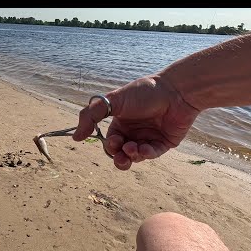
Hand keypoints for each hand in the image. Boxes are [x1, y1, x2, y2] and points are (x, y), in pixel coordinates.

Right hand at [73, 75, 198, 169]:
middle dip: (119, 158)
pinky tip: (145, 149)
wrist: (175, 91)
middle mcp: (133, 132)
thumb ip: (90, 116)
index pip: (110, 142)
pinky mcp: (164, 143)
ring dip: (132, 156)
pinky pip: (152, 154)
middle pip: (121, 154)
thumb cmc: (144, 93)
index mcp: (121, 123)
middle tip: (122, 156)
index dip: (110, 146)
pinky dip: (146, 154)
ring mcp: (149, 138)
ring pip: (136, 157)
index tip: (114, 142)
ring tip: (134, 149)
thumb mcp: (113, 100)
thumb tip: (75, 137)